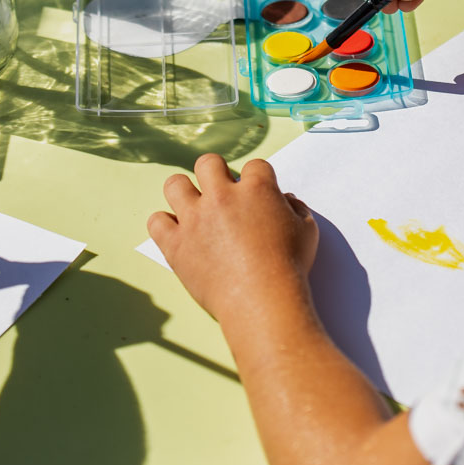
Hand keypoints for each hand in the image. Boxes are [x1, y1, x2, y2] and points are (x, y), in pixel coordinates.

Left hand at [149, 154, 317, 321]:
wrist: (263, 301)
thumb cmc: (289, 268)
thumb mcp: (307, 232)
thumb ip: (297, 209)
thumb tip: (286, 201)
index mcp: (256, 189)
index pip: (254, 166)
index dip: (257, 180)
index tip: (257, 197)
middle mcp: (221, 196)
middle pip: (208, 163)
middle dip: (216, 174)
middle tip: (222, 196)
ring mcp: (195, 219)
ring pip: (174, 184)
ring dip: (184, 192)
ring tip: (195, 210)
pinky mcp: (176, 244)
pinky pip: (156, 221)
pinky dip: (165, 226)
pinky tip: (180, 234)